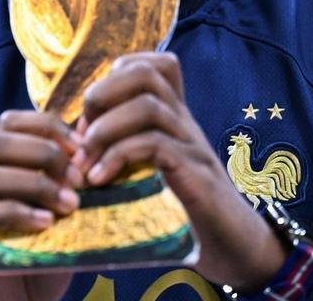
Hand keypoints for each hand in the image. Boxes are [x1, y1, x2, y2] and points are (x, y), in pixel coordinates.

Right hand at [0, 111, 80, 300]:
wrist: (22, 300)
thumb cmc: (47, 249)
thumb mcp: (67, 208)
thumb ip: (76, 178)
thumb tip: (97, 141)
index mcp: (5, 164)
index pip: (12, 121)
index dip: (47, 126)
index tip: (81, 147)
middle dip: (43, 153)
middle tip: (78, 179)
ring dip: (35, 185)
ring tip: (69, 205)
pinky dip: (19, 214)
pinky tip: (48, 224)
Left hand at [73, 52, 284, 289]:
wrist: (234, 246)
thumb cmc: (185, 209)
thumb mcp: (153, 169)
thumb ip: (127, 148)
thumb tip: (78, 144)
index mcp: (174, 116)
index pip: (154, 64)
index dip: (116, 74)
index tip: (92, 113)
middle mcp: (185, 122)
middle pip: (146, 73)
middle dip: (103, 94)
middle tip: (82, 134)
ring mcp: (193, 145)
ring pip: (149, 106)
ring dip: (106, 129)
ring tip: (86, 162)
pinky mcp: (196, 174)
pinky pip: (155, 145)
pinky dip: (119, 157)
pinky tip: (101, 180)